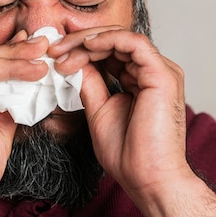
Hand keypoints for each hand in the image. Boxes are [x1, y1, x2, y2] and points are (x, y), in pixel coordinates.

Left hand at [50, 27, 190, 200]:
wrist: (147, 178)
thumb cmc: (128, 154)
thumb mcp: (99, 110)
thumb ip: (90, 84)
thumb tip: (74, 63)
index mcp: (140, 80)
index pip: (110, 52)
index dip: (80, 50)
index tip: (53, 58)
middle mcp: (153, 72)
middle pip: (115, 41)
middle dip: (80, 42)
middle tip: (53, 49)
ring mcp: (161, 71)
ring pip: (122, 38)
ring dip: (88, 41)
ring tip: (63, 51)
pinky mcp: (163, 74)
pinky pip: (134, 43)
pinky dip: (108, 39)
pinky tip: (86, 47)